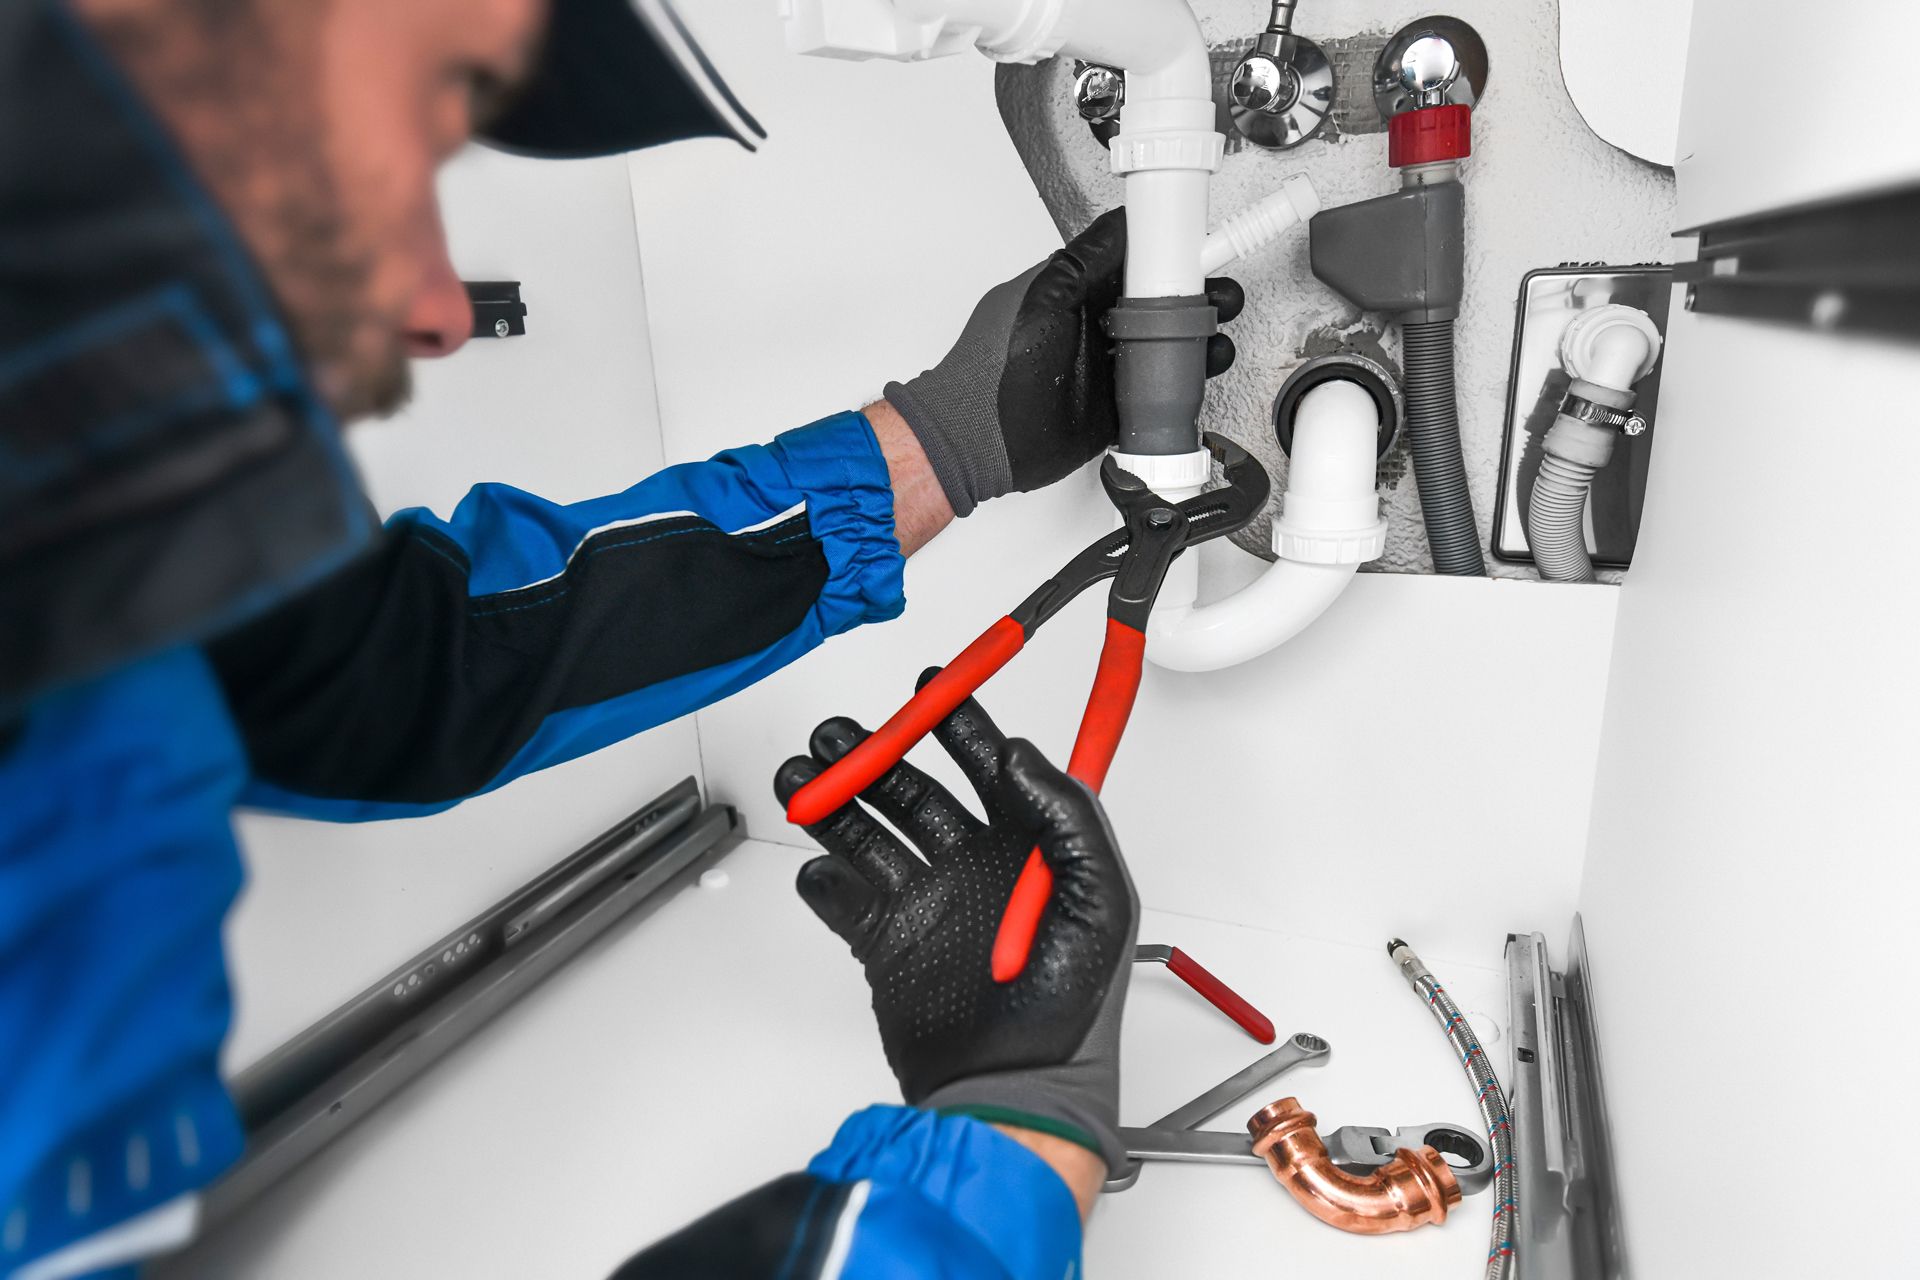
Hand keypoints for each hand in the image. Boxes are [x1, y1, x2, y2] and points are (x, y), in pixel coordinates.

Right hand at [773, 686, 1137, 1175]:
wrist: (1016, 1089)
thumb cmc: (1072, 1007)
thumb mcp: (1099, 901)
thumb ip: (1067, 818)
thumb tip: (1023, 754)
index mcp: (1027, 850)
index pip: (991, 768)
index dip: (962, 725)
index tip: (933, 689)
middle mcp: (973, 868)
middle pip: (913, 791)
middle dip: (874, 755)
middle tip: (838, 735)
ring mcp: (927, 904)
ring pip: (870, 833)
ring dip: (834, 802)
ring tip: (801, 778)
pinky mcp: (888, 946)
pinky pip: (846, 900)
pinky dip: (825, 881)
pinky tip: (820, 869)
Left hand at [885, 209, 1242, 515]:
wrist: (980, 440)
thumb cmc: (993, 370)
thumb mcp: (1042, 298)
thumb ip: (1084, 261)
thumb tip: (1121, 223)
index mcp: (1074, 291)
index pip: (1132, 261)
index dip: (1168, 255)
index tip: (1199, 252)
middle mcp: (1092, 326)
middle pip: (1158, 303)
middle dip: (1196, 297)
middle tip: (1221, 297)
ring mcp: (1104, 367)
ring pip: (1165, 346)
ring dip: (1198, 339)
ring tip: (1218, 338)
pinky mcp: (1113, 407)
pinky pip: (1160, 390)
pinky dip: (1186, 381)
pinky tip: (1202, 373)